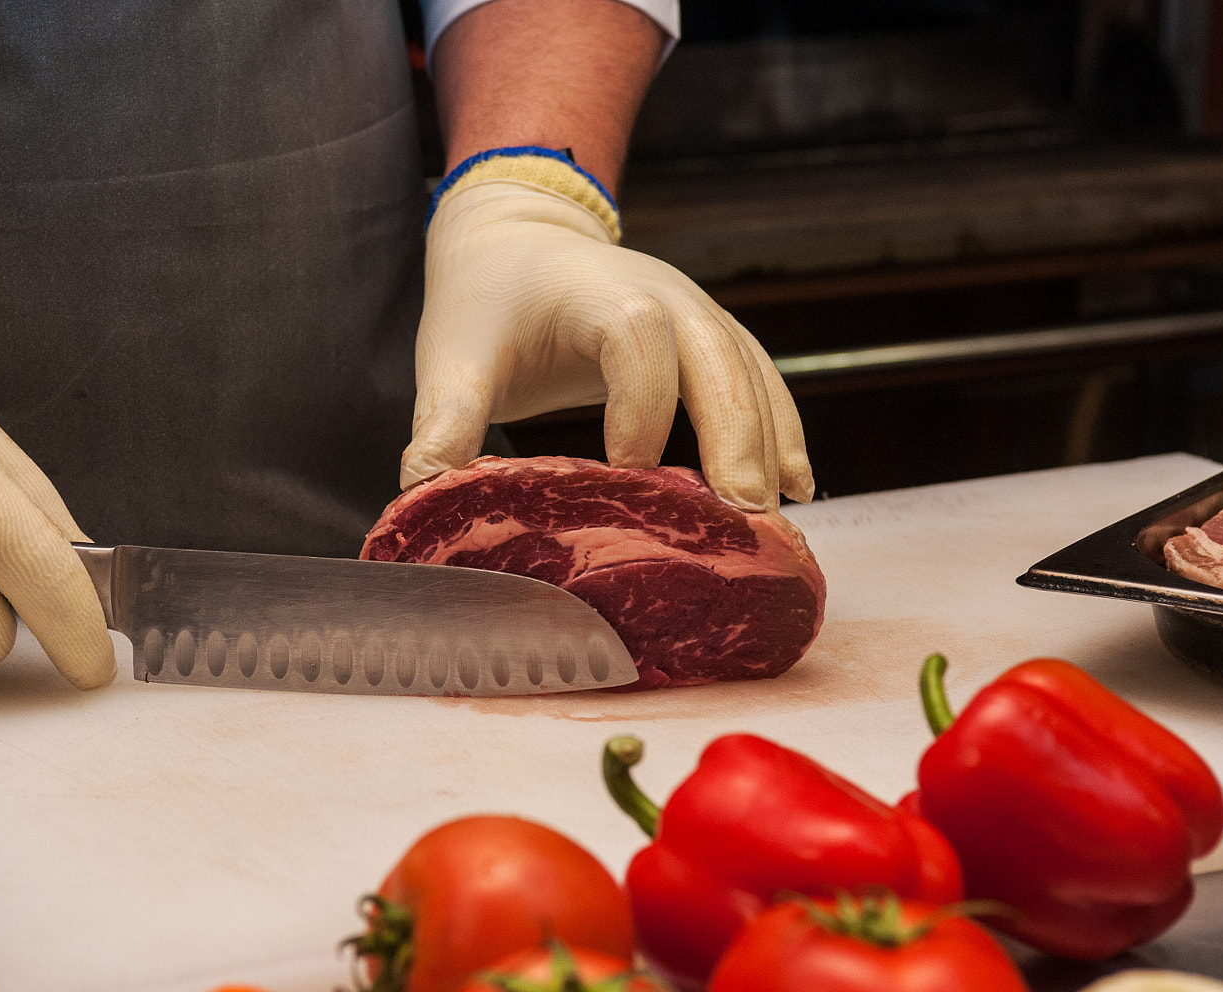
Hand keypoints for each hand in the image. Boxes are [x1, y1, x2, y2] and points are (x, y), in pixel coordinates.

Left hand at [401, 176, 812, 510]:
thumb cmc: (485, 301)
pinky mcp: (712, 337)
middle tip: (739, 520)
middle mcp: (664, 295)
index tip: (627, 474)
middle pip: (718, 359)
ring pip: (752, 374)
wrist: (517, 239)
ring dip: (768, 445)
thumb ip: (442, 425)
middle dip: (735, 440)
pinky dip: (783, 430)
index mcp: (595, 293)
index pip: (637, 338)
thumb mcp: (451, 359)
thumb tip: (423, 501)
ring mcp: (698, 313)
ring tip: (770, 522)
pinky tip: (799, 487)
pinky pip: (762, 378)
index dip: (641, 405)